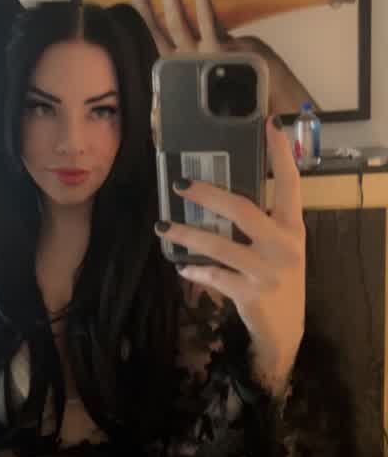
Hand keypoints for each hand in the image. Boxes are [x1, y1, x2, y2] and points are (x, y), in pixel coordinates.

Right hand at [127, 0, 318, 113]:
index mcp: (179, 68)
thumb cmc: (238, 92)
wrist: (262, 105)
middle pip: (159, 28)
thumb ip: (195, 69)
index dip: (142, 15)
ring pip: (178, 22)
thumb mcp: (210, 79)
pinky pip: (208, 19)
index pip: (155, 38)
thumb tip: (181, 71)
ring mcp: (202, 56)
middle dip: (145, 2)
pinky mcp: (220, 50)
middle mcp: (186, 62)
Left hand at [154, 116, 305, 397]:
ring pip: (220, 245)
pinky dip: (196, 270)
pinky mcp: (251, 294)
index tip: (271, 125)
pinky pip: (215, 276)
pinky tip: (182, 266)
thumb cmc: (279, 282)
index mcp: (293, 229)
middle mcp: (284, 246)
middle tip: (179, 184)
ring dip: (187, 235)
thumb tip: (219, 200)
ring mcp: (268, 271)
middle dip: (208, 194)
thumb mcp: (280, 250)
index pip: (290, 185)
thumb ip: (262, 226)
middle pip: (243, 210)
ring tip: (162, 227)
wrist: (286, 332)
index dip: (280, 155)